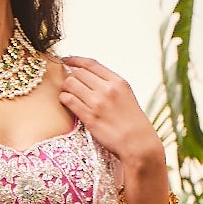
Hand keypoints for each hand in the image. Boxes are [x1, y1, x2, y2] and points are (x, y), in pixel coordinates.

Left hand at [58, 56, 168, 203]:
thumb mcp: (127, 96)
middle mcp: (108, 89)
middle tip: (67, 83)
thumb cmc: (132, 122)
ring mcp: (98, 103)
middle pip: (78, 73)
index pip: (91, 63)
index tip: (66, 60)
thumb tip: (89, 77)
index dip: (74, 59)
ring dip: (65, 88)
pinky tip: (66, 102)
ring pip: (70, 84)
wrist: (138, 144)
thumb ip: (110, 85)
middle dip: (69, 76)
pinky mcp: (89, 117)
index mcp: (118, 82)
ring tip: (67, 94)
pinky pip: (68, 100)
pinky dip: (64, 99)